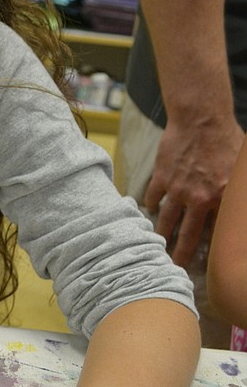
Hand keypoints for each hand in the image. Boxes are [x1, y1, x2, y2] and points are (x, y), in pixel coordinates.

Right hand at [144, 115, 243, 267]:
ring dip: (162, 234)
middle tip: (176, 267)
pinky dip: (150, 205)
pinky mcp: (162, 177)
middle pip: (188, 235)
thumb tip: (240, 205)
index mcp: (222, 199)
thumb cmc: (227, 139)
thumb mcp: (243, 168)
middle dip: (182, 255)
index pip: (216, 232)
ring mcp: (178, 189)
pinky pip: (152, 197)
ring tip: (158, 245)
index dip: (211, 250)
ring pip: (166, 220)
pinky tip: (150, 209)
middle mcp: (199, 198)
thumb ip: (240, 189)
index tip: (208, 263)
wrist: (201, 119)